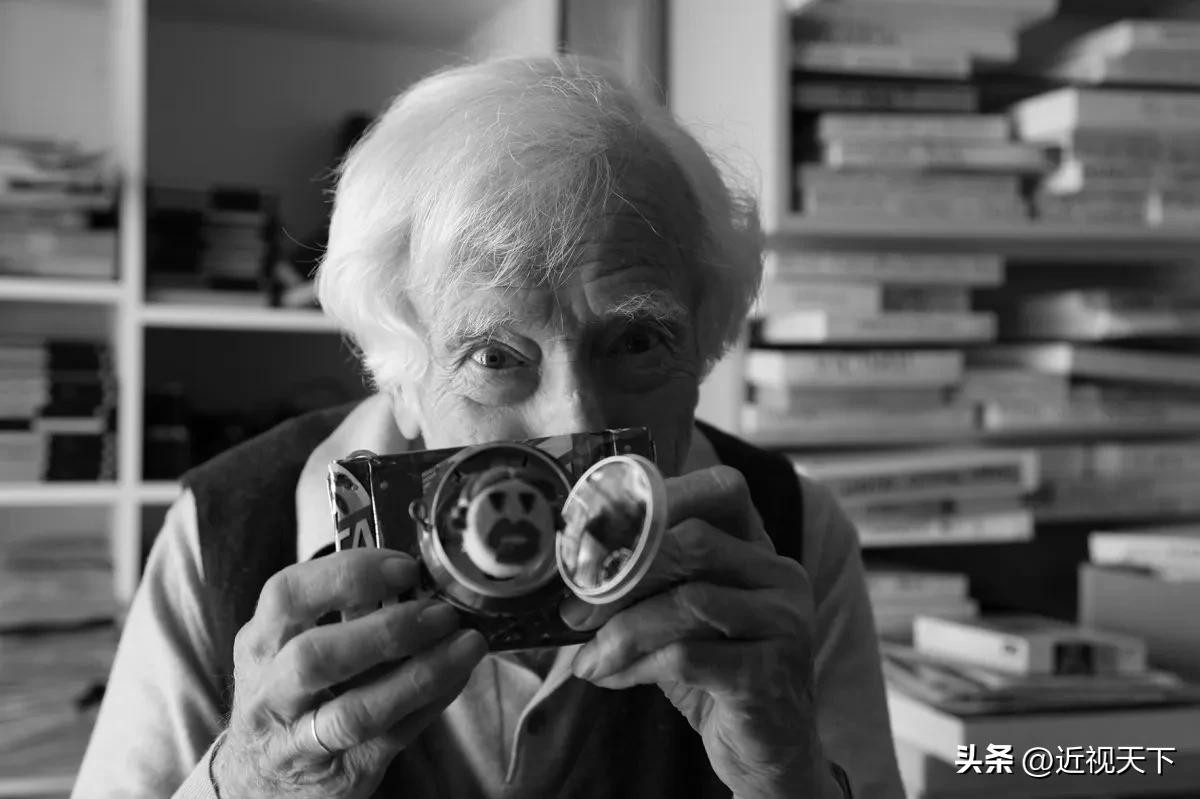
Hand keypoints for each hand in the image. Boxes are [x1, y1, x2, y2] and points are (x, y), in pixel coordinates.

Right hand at [213, 548, 486, 797]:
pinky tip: (458, 675)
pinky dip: (430, 703)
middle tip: (442, 612)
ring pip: (355, 713)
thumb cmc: (292, 692)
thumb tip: (418, 577)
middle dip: (387, 630)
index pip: (287, 595)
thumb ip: (343, 612)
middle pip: (314, 658)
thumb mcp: (292, 644)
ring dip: (420, 674)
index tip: (405, 567)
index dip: (348, 575)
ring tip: (467, 644)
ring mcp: (300, 742)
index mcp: (260, 642)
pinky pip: (390, 738)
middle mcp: (269, 693)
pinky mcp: (339, 774)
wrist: (263, 779)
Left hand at [560, 466, 837, 798]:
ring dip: (622, 630)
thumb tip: (571, 569)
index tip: (599, 530)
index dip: (660, 497)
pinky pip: (687, 656)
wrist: (766, 749)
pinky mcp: (769, 674)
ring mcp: (783, 623)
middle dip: (623, 573)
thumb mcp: (682, 617)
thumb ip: (649, 582)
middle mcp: (781, 576)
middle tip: (575, 608)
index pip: (721, 489)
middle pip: (695, 541)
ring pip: (688, 601)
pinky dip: (637, 666)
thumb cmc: (715, 673)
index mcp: (760, 549)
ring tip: (589, 658)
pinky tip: (612, 678)